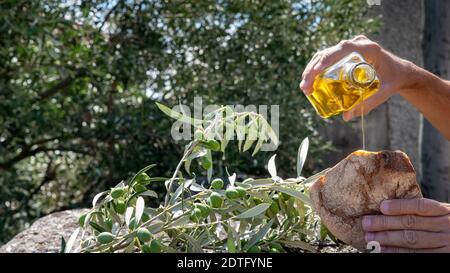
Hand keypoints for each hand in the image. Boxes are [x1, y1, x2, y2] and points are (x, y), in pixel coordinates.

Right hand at [299, 35, 415, 120]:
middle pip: (328, 53)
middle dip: (312, 70)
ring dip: (311, 70)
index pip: (342, 50)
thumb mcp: (384, 92)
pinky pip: (326, 58)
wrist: (400, 71)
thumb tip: (346, 116)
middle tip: (305, 88)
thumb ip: (368, 103)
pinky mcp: (344, 53)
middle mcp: (356, 43)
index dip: (325, 60)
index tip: (314, 74)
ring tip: (305, 88)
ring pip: (323, 55)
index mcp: (367, 48)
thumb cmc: (394, 80)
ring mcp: (349, 47)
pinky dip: (315, 69)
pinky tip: (309, 81)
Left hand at [362, 198, 449, 252]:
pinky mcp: (441, 256)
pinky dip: (397, 252)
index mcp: (443, 211)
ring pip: (411, 240)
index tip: (382, 207)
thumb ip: (421, 211)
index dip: (400, 206)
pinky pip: (416, 255)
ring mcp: (444, 244)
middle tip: (366, 223)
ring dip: (387, 239)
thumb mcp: (441, 213)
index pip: (420, 206)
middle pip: (411, 223)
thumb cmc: (446, 224)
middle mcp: (445, 226)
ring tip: (370, 238)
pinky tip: (383, 250)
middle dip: (386, 223)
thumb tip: (387, 208)